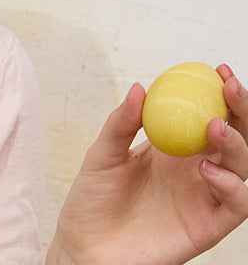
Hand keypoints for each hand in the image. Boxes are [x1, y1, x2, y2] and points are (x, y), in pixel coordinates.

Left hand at [49, 65, 247, 264]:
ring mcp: (203, 197)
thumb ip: (122, 122)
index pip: (205, 114)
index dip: (218, 93)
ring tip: (213, 129)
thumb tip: (140, 87)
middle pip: (233, 137)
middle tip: (231, 87)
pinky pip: (235, 207)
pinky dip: (232, 188)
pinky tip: (207, 172)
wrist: (86, 248)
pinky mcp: (207, 227)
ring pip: (241, 168)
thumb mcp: (102, 153)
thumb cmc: (92, 199)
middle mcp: (195, 169)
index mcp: (172, 146)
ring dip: (237, 145)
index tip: (218, 70)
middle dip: (240, 111)